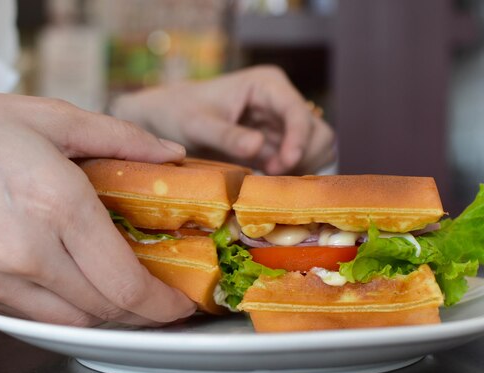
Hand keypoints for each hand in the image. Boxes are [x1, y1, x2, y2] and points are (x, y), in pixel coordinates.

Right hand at [0, 91, 195, 325]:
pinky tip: (77, 287)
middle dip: (144, 314)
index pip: (126, 283)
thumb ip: (121, 139)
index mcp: (58, 205)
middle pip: (104, 310)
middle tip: (164, 302)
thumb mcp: (52, 118)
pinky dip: (65, 309)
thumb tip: (170, 155)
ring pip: (70, 321)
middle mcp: (27, 250)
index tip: (180, 302)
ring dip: (107, 316)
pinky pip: (31, 314)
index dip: (163, 304)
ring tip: (127, 297)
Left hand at [110, 65, 335, 174]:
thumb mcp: (197, 125)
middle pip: (317, 131)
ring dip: (301, 166)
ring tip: (268, 175)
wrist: (167, 119)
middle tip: (272, 173)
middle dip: (303, 155)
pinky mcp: (279, 142)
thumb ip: (227, 136)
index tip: (285, 165)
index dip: (299, 140)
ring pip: (316, 147)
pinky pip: (302, 160)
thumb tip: (258, 147)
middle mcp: (281, 101)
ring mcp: (283, 122)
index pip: (297, 112)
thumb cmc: (178, 113)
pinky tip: (269, 177)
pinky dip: (293, 173)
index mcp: (267, 84)